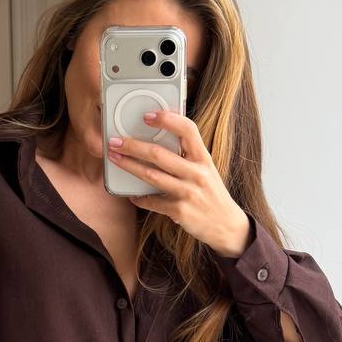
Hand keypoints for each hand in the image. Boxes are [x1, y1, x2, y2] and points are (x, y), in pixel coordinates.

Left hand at [107, 110, 250, 255]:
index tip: (147, 116)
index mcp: (203, 158)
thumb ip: (189, 155)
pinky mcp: (179, 211)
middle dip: (133, 146)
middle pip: (158, 154)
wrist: (226, 225)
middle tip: (115, 142)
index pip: (187, 130)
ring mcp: (188, 192)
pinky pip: (152, 202)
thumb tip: (161, 138)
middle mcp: (197, 173)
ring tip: (115, 159)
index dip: (167, 119)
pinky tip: (132, 195)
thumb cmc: (211, 194)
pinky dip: (139, 198)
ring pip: (151, 176)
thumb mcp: (206, 170)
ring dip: (129, 166)